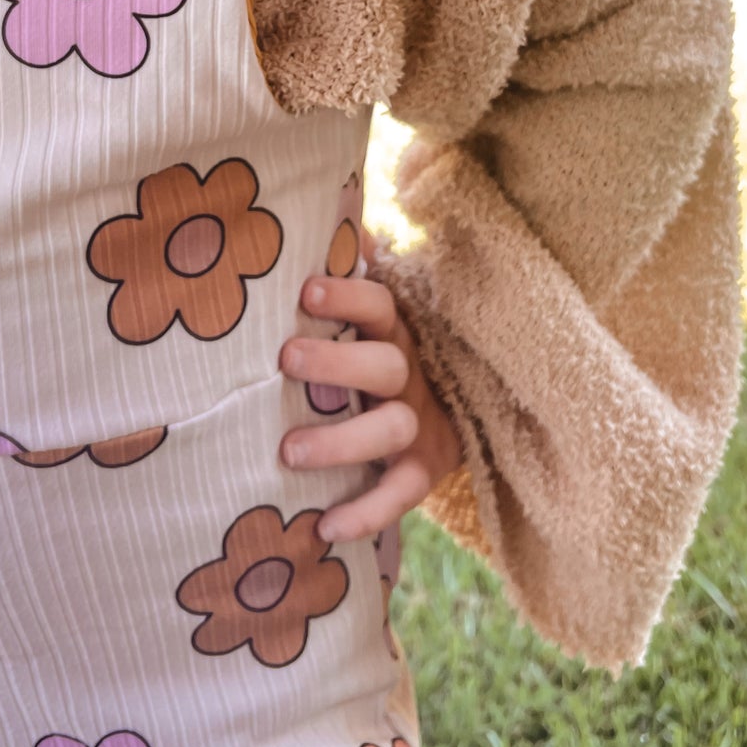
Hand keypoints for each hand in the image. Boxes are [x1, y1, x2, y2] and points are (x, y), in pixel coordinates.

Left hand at [278, 230, 463, 544]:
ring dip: (341, 441)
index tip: (307, 292)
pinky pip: (401, 494)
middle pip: (384, 365)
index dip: (347, 297)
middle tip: (286, 359)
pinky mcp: (426, 469)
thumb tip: (338, 218)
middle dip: (337, 362)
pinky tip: (325, 528)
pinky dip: (367, 512)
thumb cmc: (389, 347)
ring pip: (389, 429)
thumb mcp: (381, 310)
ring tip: (288, 451)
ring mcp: (422, 424)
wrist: (460, 406)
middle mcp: (412, 373)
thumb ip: (357, 271)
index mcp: (397, 329)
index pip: (379, 304)